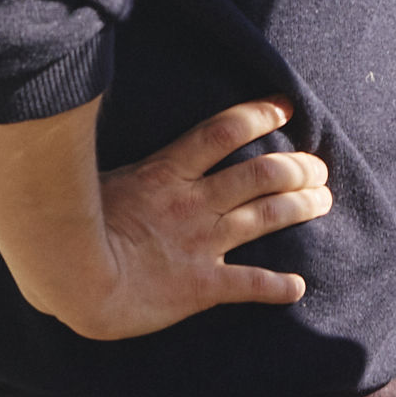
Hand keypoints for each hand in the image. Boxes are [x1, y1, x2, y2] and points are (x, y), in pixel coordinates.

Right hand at [54, 100, 332, 339]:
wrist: (71, 281)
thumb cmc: (73, 230)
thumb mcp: (99, 182)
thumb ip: (127, 169)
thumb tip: (117, 147)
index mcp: (168, 173)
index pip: (224, 131)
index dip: (259, 115)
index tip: (286, 108)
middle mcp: (194, 203)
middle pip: (261, 173)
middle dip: (297, 167)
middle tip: (319, 168)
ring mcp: (200, 244)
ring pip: (266, 216)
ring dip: (300, 207)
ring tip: (324, 201)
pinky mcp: (200, 286)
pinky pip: (249, 284)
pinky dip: (277, 286)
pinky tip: (298, 288)